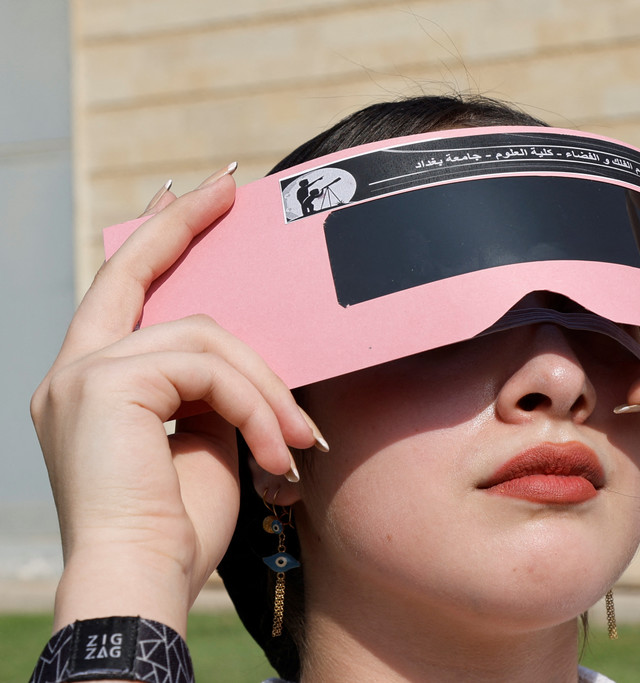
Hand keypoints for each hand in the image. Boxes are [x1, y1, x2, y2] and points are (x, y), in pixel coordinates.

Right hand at [30, 166, 317, 633]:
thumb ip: (212, 390)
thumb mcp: (206, 440)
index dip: (156, 235)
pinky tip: (273, 452)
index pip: (124, 289)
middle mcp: (75, 370)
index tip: (191, 192)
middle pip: (140, 273)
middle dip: (184, 221)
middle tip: (231, 184)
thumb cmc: (178, 528)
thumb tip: (249, 359)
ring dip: (265, 387)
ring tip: (296, 441)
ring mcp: (82, 375)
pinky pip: (207, 367)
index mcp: (96, 383)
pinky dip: (253, 405)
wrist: (146, 582)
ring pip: (204, 336)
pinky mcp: (103, 386)